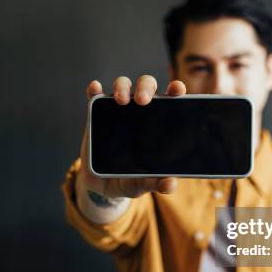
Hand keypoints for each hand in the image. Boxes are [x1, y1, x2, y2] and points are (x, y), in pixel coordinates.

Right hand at [77, 75, 185, 197]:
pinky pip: (95, 96)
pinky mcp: (97, 114)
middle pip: (146, 86)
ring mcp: (117, 110)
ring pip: (123, 85)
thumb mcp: (143, 184)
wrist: (102, 185)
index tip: (177, 89)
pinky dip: (94, 90)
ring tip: (121, 100)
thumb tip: (171, 184)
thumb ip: (156, 183)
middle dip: (146, 87)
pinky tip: (94, 88)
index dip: (175, 90)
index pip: (171, 100)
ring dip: (122, 87)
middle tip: (143, 101)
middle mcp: (140, 111)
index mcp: (158, 123)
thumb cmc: (130, 180)